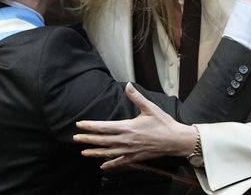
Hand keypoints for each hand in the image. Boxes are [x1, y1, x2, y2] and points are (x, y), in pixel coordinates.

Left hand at [74, 83, 196, 168]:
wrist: (176, 140)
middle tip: (75, 138)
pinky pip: (120, 162)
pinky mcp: (136, 158)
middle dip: (87, 139)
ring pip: (108, 153)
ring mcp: (130, 151)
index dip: (90, 126)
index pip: (104, 127)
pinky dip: (110, 165)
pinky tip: (102, 166)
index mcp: (128, 127)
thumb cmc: (163, 123)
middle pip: (103, 141)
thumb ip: (136, 97)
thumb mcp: (150, 107)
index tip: (79, 125)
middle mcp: (127, 140)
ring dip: (94, 152)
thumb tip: (127, 85)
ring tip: (83, 152)